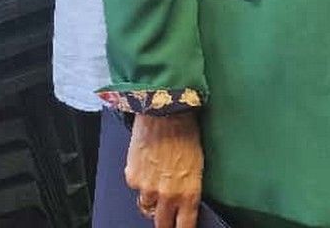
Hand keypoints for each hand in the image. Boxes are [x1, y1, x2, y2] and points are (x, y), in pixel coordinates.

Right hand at [126, 112, 203, 226]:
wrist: (165, 112)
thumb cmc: (186, 131)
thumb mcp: (197, 162)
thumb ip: (189, 185)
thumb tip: (184, 198)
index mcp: (188, 192)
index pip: (185, 225)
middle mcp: (167, 195)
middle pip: (161, 224)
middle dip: (164, 222)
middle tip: (166, 216)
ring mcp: (147, 189)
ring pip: (146, 206)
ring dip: (151, 199)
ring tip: (157, 181)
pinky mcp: (132, 178)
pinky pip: (135, 188)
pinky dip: (140, 181)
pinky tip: (147, 165)